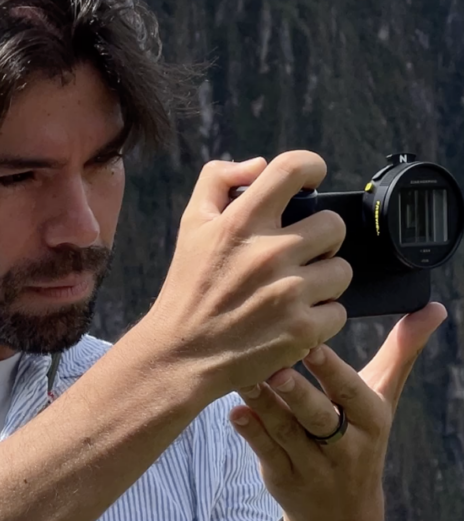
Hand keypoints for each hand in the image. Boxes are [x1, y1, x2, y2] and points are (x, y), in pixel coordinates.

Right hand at [144, 150, 351, 402]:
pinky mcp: (301, 331)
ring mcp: (289, 293)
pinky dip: (321, 319)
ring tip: (295, 292)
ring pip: (341, 270)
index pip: (293, 168)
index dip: (311, 167)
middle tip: (298, 256)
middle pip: (333, 225)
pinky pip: (338, 312)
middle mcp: (269, 253)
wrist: (180, 355)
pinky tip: (294, 321)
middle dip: (320, 240)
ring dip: (323, 281)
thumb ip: (217, 181)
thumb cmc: (188, 289)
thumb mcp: (191, 226)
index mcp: (242, 222)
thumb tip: (259, 165)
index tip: (312, 180)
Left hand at [228, 302, 446, 520]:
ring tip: (244, 380)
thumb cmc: (361, 437)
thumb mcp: (383, 399)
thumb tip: (435, 308)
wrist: (341, 514)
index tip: (313, 345)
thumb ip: (402, 352)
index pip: (351, 392)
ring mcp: (312, 466)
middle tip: (275, 369)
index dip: (333, 371)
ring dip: (265, 407)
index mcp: (370, 419)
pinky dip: (251, 433)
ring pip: (287, 434)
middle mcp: (344, 446)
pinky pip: (266, 454)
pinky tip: (235, 412)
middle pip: (319, 417)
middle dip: (298, 394)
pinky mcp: (283, 478)